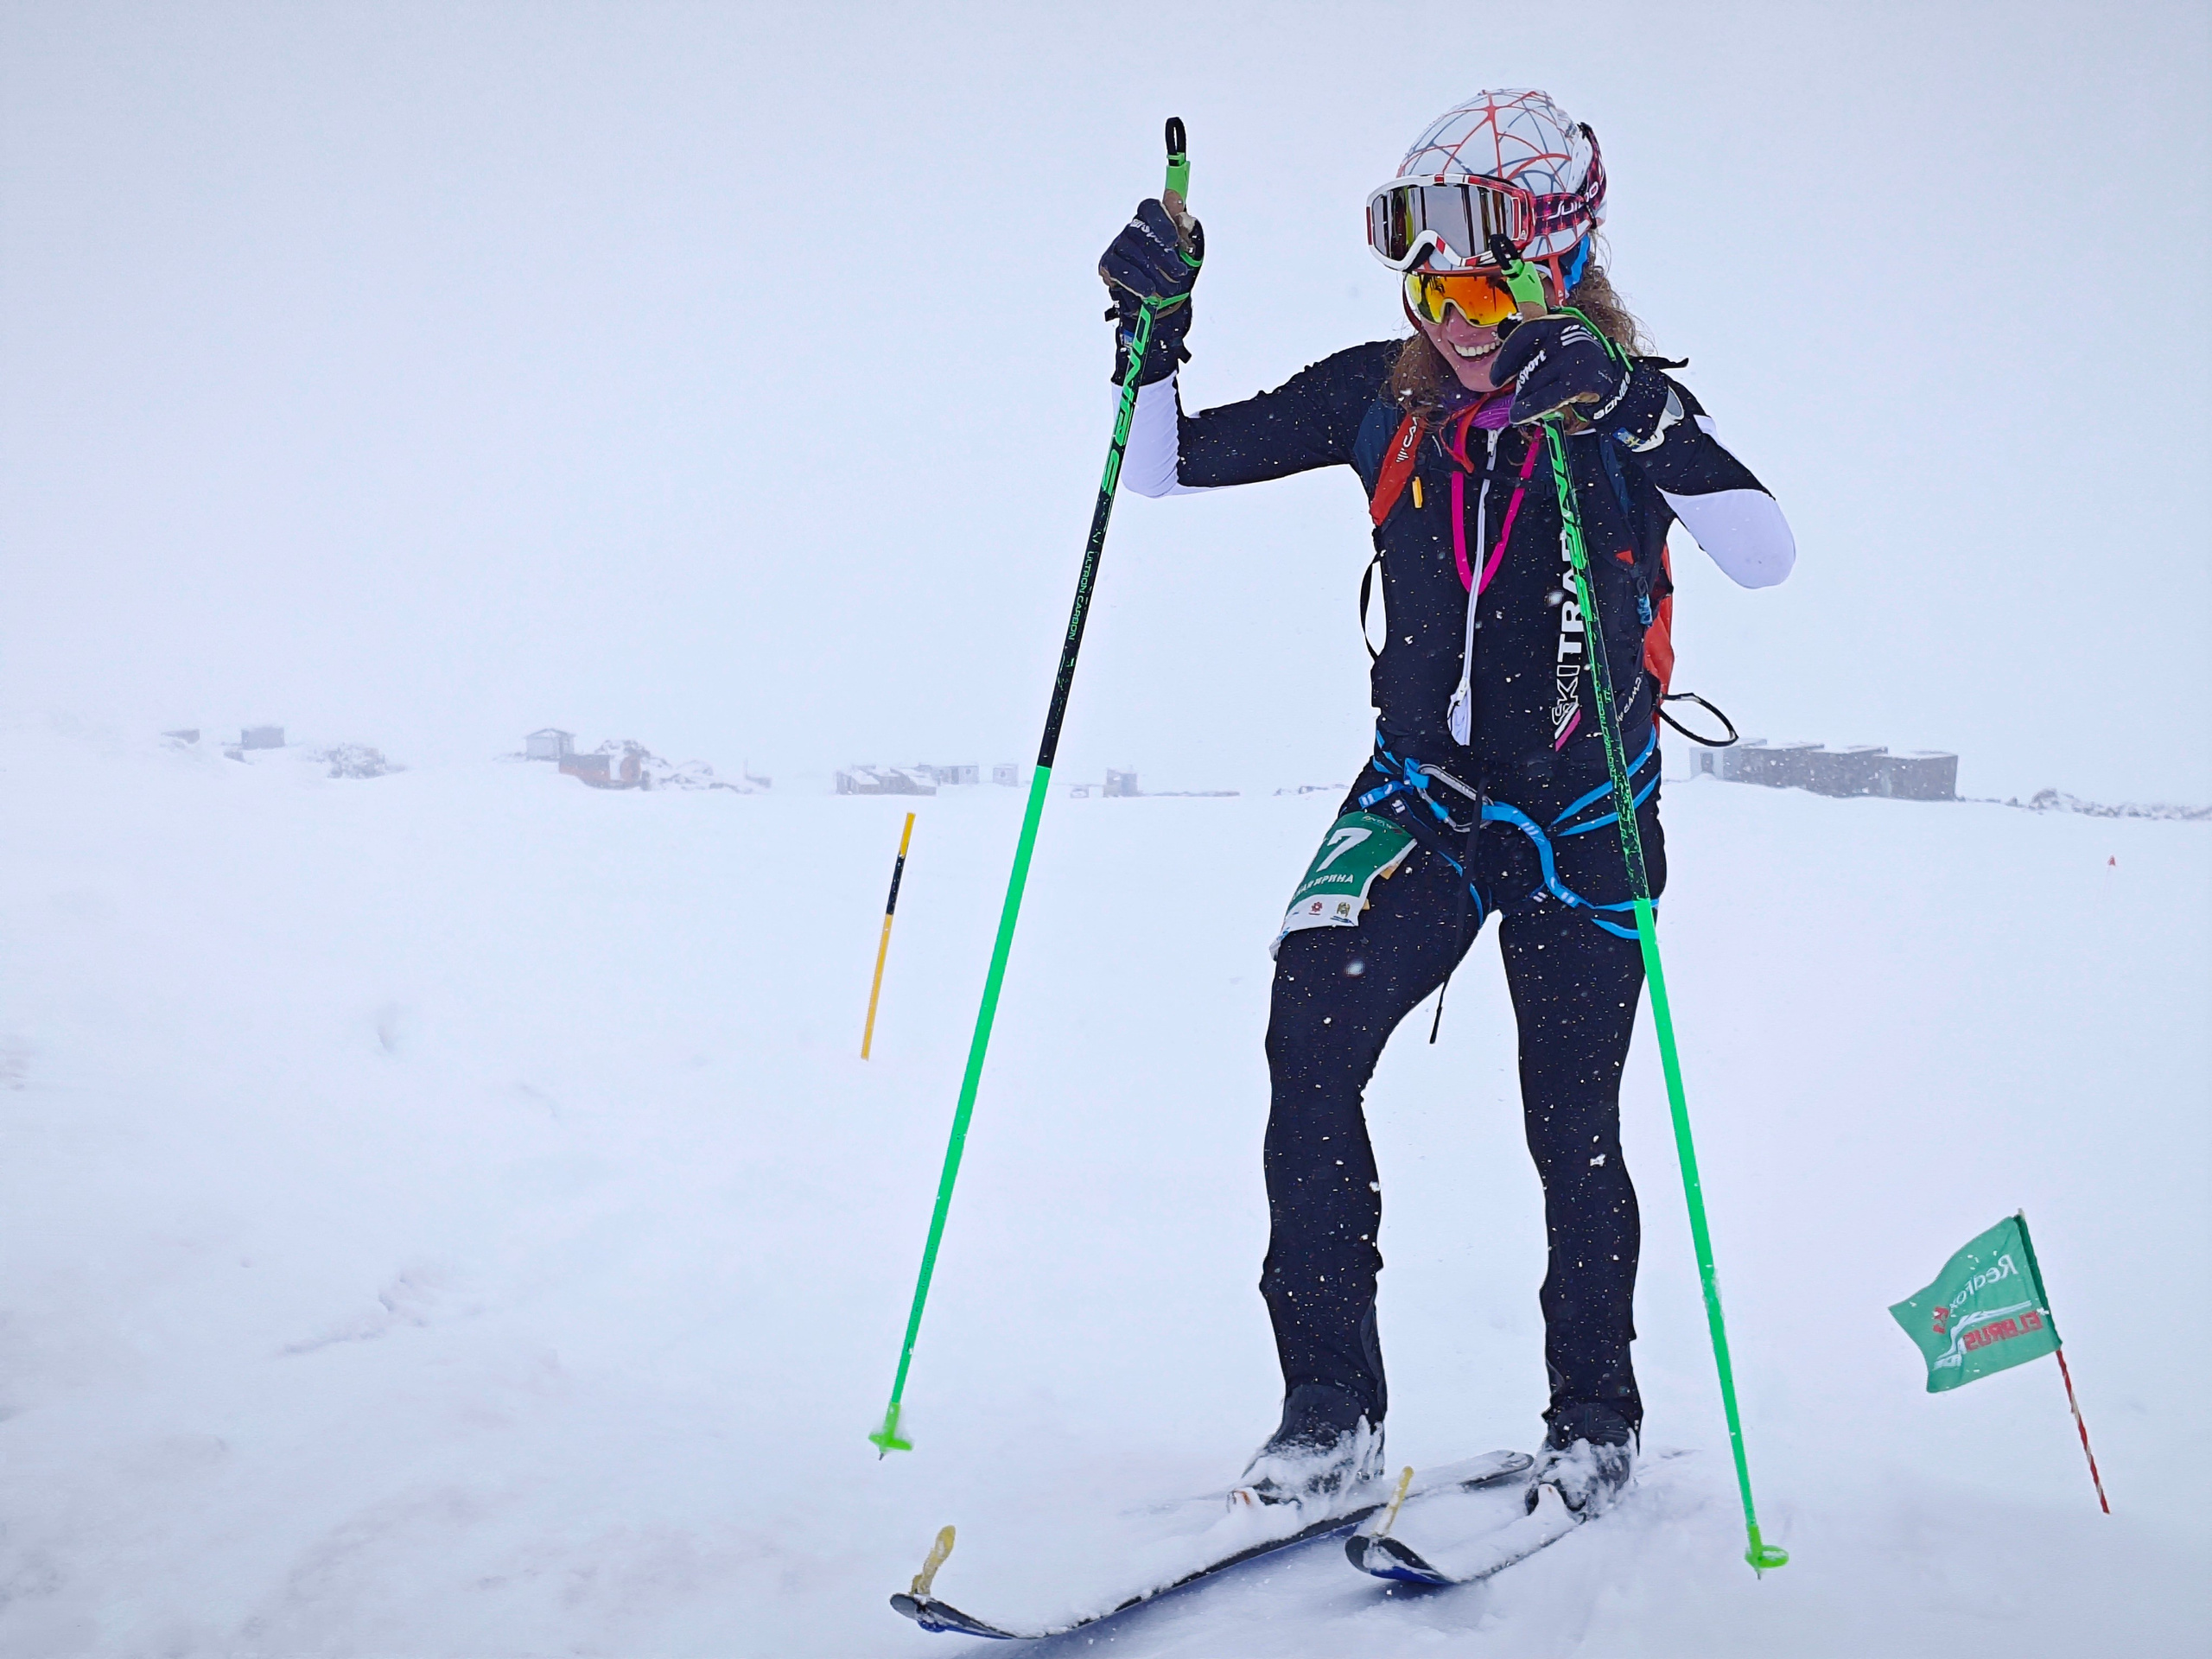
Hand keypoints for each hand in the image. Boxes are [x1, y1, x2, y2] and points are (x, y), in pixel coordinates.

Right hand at [1100, 198, 1203, 383]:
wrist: (1162, 301)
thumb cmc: (1173, 270)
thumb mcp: (1186, 249)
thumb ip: (1183, 226)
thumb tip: (1175, 199)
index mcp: (1151, 219)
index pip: (1150, 208)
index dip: (1161, 222)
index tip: (1174, 241)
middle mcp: (1132, 229)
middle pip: (1141, 233)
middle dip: (1163, 256)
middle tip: (1178, 273)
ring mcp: (1118, 246)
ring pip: (1131, 254)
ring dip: (1151, 274)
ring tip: (1165, 290)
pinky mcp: (1108, 265)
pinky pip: (1119, 272)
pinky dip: (1135, 284)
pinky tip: (1147, 293)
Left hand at [1491, 314, 1630, 426]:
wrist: (1612, 385)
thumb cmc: (1576, 367)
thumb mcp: (1557, 347)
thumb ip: (1532, 348)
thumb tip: (1497, 365)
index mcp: (1560, 322)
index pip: (1526, 334)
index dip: (1507, 357)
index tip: (1495, 377)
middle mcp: (1569, 334)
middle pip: (1528, 364)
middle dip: (1522, 384)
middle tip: (1523, 395)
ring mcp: (1577, 356)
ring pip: (1534, 382)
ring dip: (1527, 398)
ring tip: (1531, 404)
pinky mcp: (1581, 380)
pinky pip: (1544, 397)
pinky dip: (1529, 409)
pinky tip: (1518, 415)